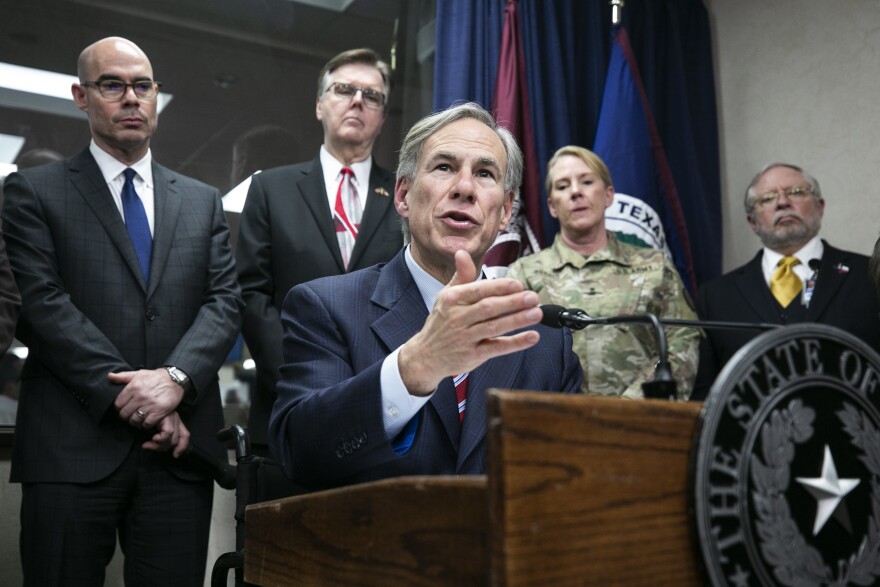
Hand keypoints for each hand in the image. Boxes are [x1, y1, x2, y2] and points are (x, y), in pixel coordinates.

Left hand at [110, 368, 184, 428]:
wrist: (175, 379)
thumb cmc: (155, 377)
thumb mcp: (138, 373)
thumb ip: (123, 376)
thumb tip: (109, 376)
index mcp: (134, 387)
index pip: (118, 404)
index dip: (119, 408)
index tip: (124, 408)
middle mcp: (141, 396)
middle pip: (125, 414)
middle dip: (126, 416)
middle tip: (131, 414)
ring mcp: (150, 405)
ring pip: (135, 420)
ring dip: (136, 421)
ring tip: (139, 418)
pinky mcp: (159, 411)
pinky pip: (147, 423)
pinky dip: (146, 424)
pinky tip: (147, 420)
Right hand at [142, 411, 189, 457]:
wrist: (136, 402)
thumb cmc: (142, 416)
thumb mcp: (150, 427)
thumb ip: (156, 434)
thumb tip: (156, 447)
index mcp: (174, 420)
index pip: (185, 435)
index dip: (182, 447)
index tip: (175, 455)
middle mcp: (175, 418)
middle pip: (176, 440)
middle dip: (162, 448)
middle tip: (149, 447)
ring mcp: (171, 417)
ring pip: (172, 438)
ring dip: (158, 446)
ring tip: (147, 444)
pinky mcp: (165, 416)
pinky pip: (168, 433)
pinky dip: (159, 439)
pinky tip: (152, 438)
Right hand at [398, 250, 541, 394]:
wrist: (426, 355)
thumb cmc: (442, 321)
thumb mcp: (446, 296)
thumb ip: (461, 276)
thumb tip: (462, 253)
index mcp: (453, 299)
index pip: (479, 290)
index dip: (499, 287)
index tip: (518, 284)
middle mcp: (458, 318)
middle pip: (488, 308)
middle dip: (513, 302)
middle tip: (533, 297)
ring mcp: (465, 338)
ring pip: (494, 327)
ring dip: (517, 320)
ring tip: (536, 313)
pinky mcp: (472, 355)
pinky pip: (496, 348)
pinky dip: (515, 343)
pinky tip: (532, 336)